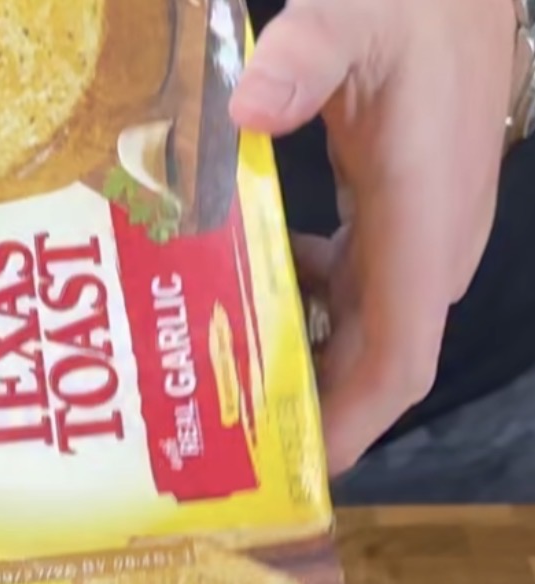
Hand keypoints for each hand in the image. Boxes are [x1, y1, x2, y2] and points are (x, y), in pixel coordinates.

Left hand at [232, 0, 516, 474]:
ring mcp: (424, 235)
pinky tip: (246, 297)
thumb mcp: (354, 9)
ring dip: (301, 362)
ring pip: (364, 333)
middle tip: (220, 442)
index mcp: (423, 223)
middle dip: (305, 411)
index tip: (292, 468)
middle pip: (373, 365)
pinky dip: (306, 308)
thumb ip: (305, 52)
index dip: (349, 426)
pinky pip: (358, 292)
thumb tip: (253, 104)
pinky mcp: (406, 216)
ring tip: (220, 387)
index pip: (398, 362)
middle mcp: (433, 247)